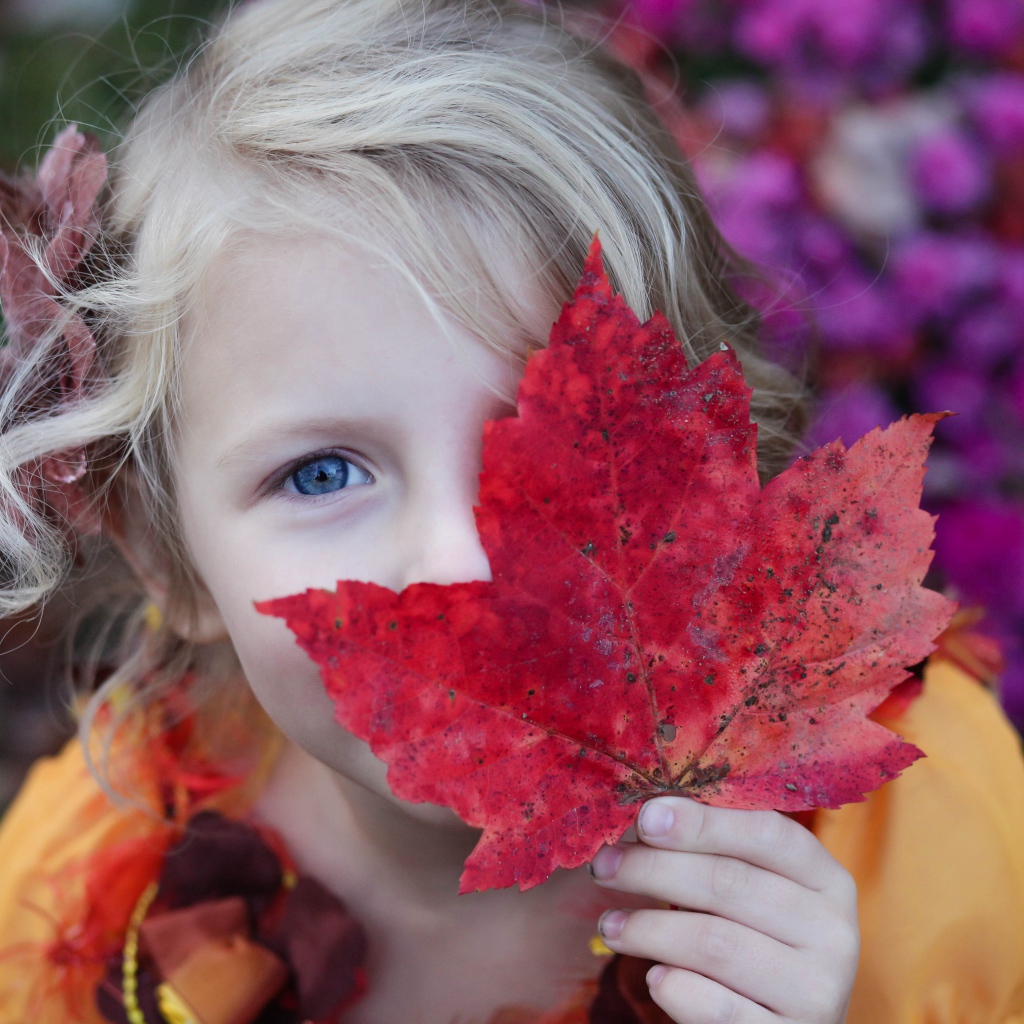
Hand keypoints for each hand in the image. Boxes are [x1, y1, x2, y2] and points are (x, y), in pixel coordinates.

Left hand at [589, 797, 858, 1023]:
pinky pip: (715, 1007)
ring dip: (649, 929)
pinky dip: (674, 986)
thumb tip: (649, 814)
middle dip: (654, 869)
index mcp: (827, 879)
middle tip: (603, 866)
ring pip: (715, 943)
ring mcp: (817, 992)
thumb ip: (715, 851)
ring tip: (610, 926)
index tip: (645, 816)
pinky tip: (654, 976)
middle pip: (730, 883)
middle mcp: (833, 933)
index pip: (767, 833)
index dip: (702, 822)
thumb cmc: (754, 939)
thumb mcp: (752, 890)